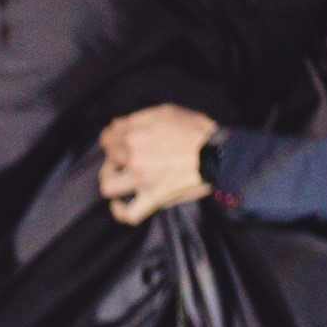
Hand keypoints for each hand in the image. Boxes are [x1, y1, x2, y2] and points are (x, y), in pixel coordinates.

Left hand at [98, 104, 218, 224]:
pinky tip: (119, 204)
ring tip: (118, 177)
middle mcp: (135, 157)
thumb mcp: (168, 112)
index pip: (108, 137)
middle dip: (112, 155)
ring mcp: (142, 180)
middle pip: (108, 158)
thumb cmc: (197, 131)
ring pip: (108, 186)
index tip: (116, 139)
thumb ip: (139, 117)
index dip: (110, 137)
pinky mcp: (154, 199)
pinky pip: (129, 214)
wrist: (218, 155)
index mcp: (136, 134)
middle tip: (123, 155)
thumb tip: (117, 124)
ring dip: (110, 180)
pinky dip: (121, 211)